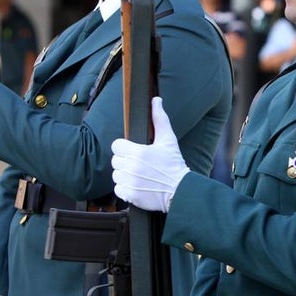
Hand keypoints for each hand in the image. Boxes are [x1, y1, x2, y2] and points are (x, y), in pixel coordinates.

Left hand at [111, 97, 189, 212]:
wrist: (180, 190)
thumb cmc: (174, 165)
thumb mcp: (168, 139)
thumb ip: (160, 119)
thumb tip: (156, 100)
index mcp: (138, 152)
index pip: (116, 145)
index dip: (124, 147)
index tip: (133, 151)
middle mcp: (131, 167)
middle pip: (115, 160)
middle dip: (125, 161)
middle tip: (138, 163)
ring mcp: (130, 182)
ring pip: (116, 175)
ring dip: (124, 174)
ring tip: (139, 174)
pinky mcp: (130, 195)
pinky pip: (118, 189)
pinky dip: (125, 188)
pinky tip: (137, 185)